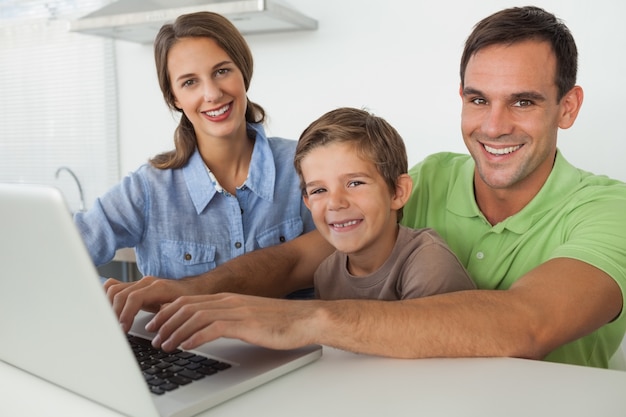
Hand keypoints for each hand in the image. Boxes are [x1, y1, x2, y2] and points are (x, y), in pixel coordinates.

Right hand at [104, 276, 192, 332]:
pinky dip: (107, 297)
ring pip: (113, 289)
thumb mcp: (180, 310)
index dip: (126, 314)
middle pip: (120, 293)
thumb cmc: (188, 300)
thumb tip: (152, 327)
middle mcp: (146, 282)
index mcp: (158, 287)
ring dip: (108, 306)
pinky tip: (107, 311)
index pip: (134, 297)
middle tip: (113, 330)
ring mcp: (138, 283)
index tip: (123, 329)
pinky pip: (114, 287)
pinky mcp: (133, 286)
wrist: (192, 288)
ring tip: (109, 323)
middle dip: (114, 313)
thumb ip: (166, 315)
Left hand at [147, 293, 318, 351]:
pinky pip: (214, 328)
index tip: (156, 324)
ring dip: (176, 331)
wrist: (306, 318)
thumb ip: (230, 319)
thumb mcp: (249, 317)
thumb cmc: (282, 321)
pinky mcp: (246, 323)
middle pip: (188, 306)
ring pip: (196, 316)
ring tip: (165, 345)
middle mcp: (230, 301)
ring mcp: (238, 310)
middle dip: (165, 321)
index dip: (168, 311)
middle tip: (153, 336)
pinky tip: (187, 346)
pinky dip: (196, 336)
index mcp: (229, 299)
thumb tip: (210, 330)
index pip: (190, 301)